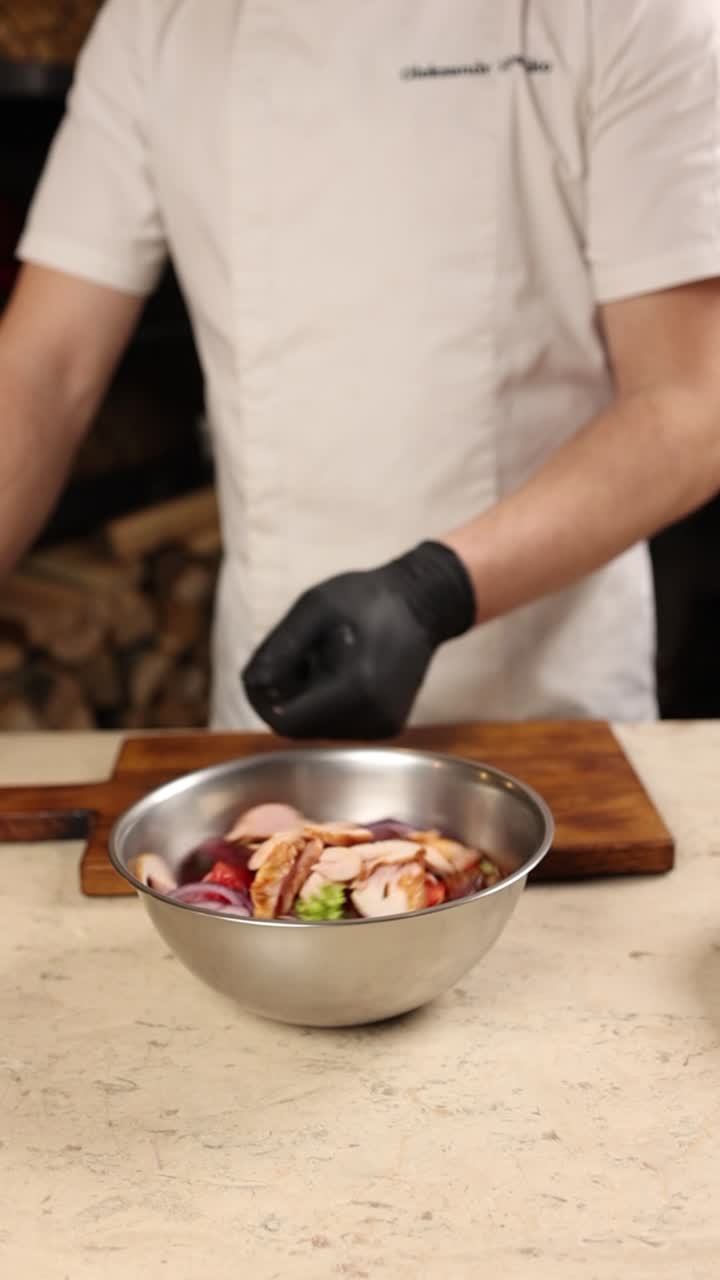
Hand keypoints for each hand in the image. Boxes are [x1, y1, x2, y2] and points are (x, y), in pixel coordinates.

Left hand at [242, 541, 475, 738]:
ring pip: (317, 729)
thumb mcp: (315, 607)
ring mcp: (383, 727)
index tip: (264, 670)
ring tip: (323, 659)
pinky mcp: (387, 728)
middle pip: (300, 728)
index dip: (262, 701)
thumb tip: (251, 684)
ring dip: (306, 701)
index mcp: (356, 688)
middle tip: (299, 655)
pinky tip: (339, 673)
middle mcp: (373, 717)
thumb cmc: (367, 598)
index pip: (286, 721)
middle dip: (287, 696)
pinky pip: (338, 726)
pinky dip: (327, 704)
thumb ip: (280, 646)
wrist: (424, 603)